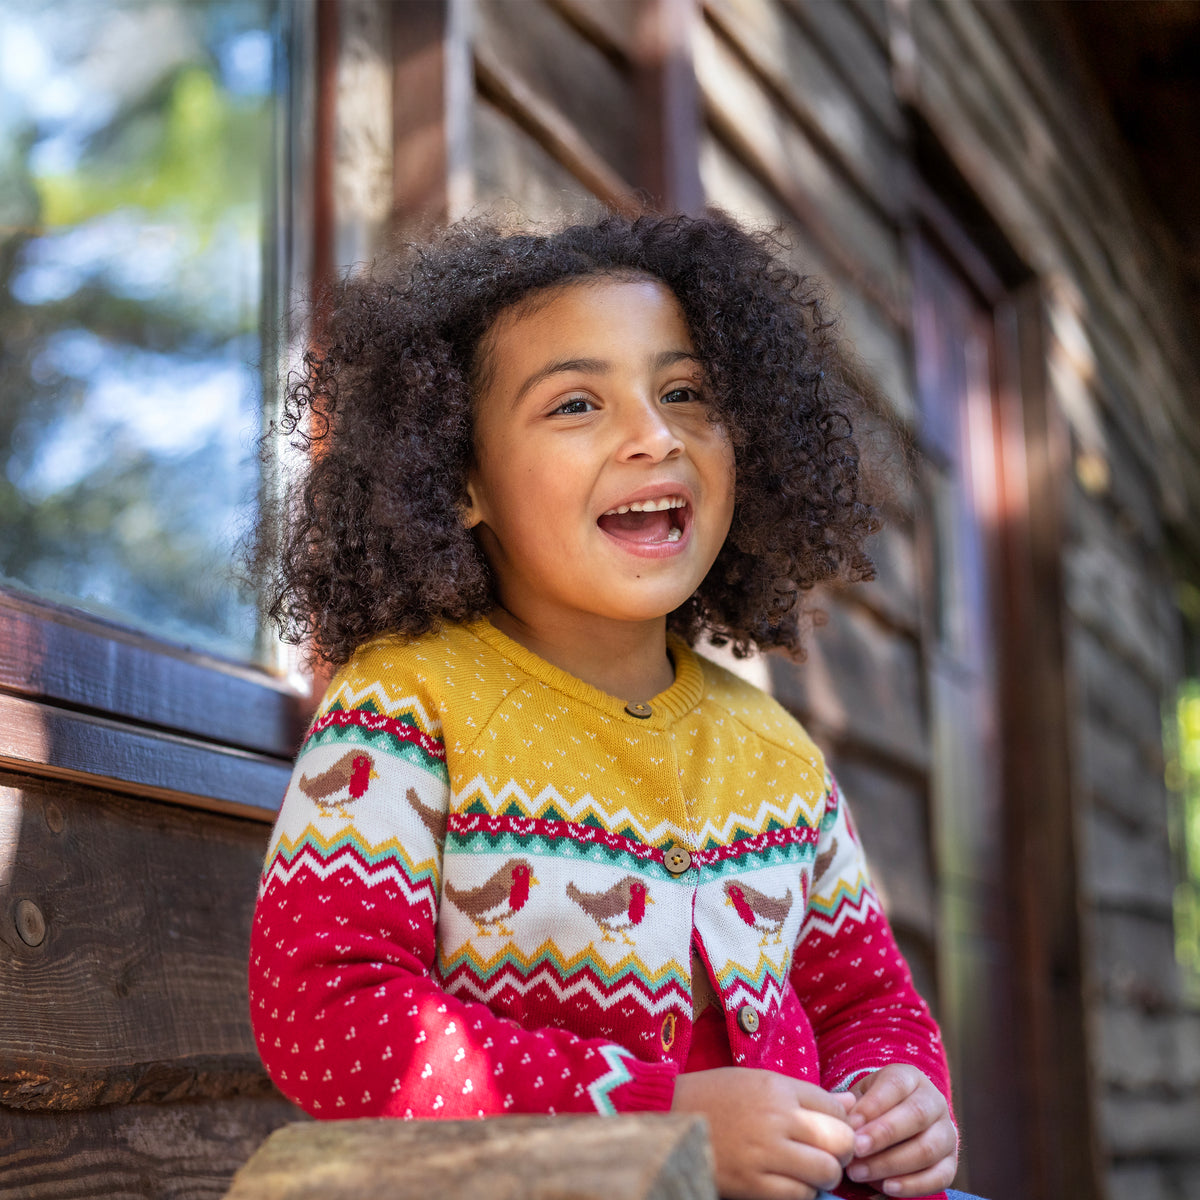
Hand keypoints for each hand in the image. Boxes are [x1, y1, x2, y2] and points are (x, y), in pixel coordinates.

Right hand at [672, 1067, 855, 1199]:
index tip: (831, 1130)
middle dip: (841, 1151)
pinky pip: (798, 1196)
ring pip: (825, 1171)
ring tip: (809, 1172)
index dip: (841, 1122)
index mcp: (776, 1087)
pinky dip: (801, 1193)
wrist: (667, 1117)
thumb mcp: (758, 1081)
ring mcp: (764, 1152)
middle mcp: (776, 1117)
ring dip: (824, 1176)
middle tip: (828, 1155)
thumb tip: (850, 1104)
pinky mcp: (752, 1184)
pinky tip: (788, 1183)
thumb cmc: (714, 1096)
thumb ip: (805, 1094)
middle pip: (839, 1140)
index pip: (834, 1107)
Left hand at [843, 1065, 956, 1195]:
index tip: (850, 1126)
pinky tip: (887, 1187)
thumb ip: (851, 1106)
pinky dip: (913, 1185)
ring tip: (860, 1173)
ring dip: (891, 1164)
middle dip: (883, 1135)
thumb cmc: (873, 1106)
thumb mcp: (861, 1096)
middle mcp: (934, 1101)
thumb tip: (844, 1120)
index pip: (895, 1086)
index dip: (872, 1106)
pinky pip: (940, 1177)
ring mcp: (947, 1132)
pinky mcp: (951, 1162)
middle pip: (916, 1115)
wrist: (900, 1119)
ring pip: (927, 1149)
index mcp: (910, 1077)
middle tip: (855, 1150)